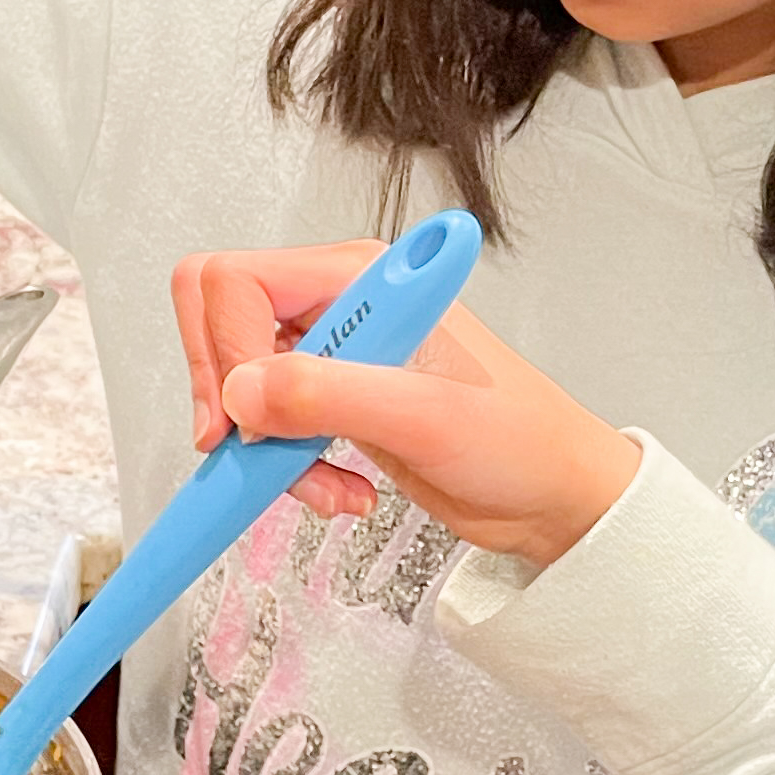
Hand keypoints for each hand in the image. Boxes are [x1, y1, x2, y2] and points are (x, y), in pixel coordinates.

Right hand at [172, 244, 642, 568]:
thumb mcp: (423, 418)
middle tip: (255, 451)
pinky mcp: (335, 401)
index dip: (224, 351)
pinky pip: (270, 428)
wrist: (554, 496)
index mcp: (360, 277)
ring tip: (327, 488)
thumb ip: (329, 396)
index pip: (236, 282)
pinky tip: (342, 491)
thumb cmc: (520, 442)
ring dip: (266, 449)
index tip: (242, 420)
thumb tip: (244, 392)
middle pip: (220, 323)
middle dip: (230, 399)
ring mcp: (335, 353)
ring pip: (240, 386)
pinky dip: (287, 469)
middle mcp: (341, 303)